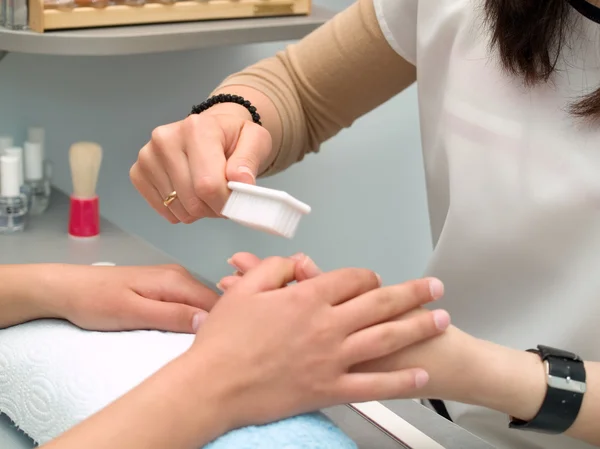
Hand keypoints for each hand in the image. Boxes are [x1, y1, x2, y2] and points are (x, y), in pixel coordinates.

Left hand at [37, 264, 218, 332]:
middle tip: (210, 353)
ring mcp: (171, 280)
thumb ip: (172, 316)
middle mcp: (180, 275)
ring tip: (201, 347)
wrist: (68, 288)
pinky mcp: (162, 287)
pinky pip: (187, 303)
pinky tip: (186, 335)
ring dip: (202, 324)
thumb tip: (209, 321)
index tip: (221, 350)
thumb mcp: (134, 314)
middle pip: (210, 303)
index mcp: (176, 280)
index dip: (222, 326)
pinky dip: (190, 319)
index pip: (215, 304)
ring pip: (200, 304)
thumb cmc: (96, 303)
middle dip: (215, 326)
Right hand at [130, 110, 271, 223]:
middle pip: (192, 200)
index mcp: (196, 128)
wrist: (212, 132)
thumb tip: (240, 181)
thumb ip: (249, 161)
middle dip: (213, 208)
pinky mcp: (138, 173)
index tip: (236, 199)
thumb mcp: (255, 141)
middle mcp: (165, 139)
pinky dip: (181, 211)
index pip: (208, 185)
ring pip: (179, 209)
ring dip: (199, 211)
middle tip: (223, 196)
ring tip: (208, 192)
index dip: (225, 202)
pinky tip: (190, 194)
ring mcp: (148, 156)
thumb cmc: (233, 138)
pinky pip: (164, 210)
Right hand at [190, 256, 449, 428]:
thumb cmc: (223, 340)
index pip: (350, 278)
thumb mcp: (244, 291)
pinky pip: (373, 386)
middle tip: (436, 288)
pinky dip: (400, 381)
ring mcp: (332, 359)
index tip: (374, 278)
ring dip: (417, 328)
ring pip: (386, 340)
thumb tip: (298, 262)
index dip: (367, 275)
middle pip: (380, 303)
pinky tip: (420, 377)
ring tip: (441, 320)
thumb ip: (274, 269)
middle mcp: (327, 325)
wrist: (212, 386)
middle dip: (412, 293)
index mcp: (306, 298)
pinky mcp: (329, 389)